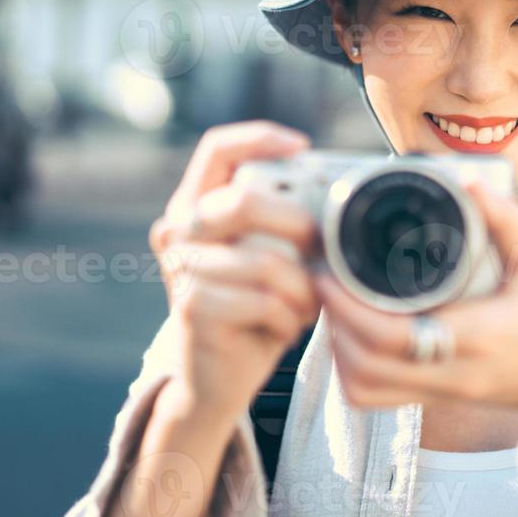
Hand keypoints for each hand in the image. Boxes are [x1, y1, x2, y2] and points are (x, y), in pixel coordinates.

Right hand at [149, 121, 322, 422]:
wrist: (218, 378)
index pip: (217, 149)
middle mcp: (179, 230)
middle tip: (321, 250)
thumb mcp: (272, 255)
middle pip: (244, 201)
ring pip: (264, 262)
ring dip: (302, 289)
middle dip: (299, 226)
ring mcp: (180, 269)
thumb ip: (286, 221)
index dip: (260, 138)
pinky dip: (289, 317)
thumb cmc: (257, 307)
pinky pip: (262, 301)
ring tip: (307, 304)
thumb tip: (338, 192)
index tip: (304, 148)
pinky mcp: (190, 308)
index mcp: (196, 204)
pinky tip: (286, 328)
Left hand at [313, 180, 517, 446]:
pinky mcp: (442, 399)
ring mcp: (446, 391)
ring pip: (367, 392)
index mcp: (477, 337)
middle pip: (366, 369)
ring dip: (341, 353)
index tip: (327, 273)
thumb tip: (468, 178)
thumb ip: (504, 218)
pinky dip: (357, 372)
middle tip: (323, 280)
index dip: (348, 309)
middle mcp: (455, 372)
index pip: (393, 337)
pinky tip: (357, 335)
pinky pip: (382, 398)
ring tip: (338, 306)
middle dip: (334, 327)